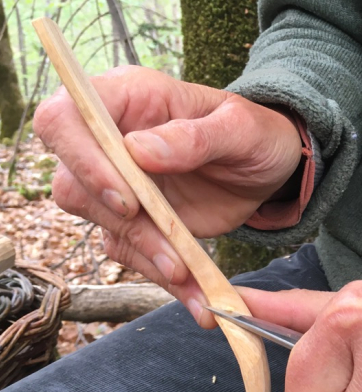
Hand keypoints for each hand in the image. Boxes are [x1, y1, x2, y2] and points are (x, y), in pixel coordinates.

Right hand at [34, 66, 301, 322]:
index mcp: (127, 98)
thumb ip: (195, 137)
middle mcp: (110, 140)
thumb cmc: (255, 133)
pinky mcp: (136, 221)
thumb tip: (139, 151)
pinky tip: (197, 294)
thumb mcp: (240, 129)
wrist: (268, 168)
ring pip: (102, 226)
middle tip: (171, 250)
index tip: (128, 199)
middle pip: (72, 184)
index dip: (82, 161)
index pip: (64, 120)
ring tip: (190, 276)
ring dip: (146, 254)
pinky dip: (162, 276)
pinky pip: (132, 253)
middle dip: (120, 222)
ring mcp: (119, 183)